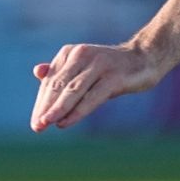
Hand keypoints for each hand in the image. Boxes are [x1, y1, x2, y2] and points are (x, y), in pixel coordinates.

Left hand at [30, 43, 162, 131]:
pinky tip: (65, 123)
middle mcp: (81, 55)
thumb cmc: (109, 68)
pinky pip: (91, 97)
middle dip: (45, 107)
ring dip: (57, 109)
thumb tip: (37, 72)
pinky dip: (77, 111)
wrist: (144, 58)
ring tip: (45, 124)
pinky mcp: (114, 77)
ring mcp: (98, 65)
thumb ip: (61, 73)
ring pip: (72, 91)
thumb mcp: (83, 69)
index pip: (50, 81)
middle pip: (58, 85)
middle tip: (36, 127)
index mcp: (69, 53)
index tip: (35, 122)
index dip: (42, 102)